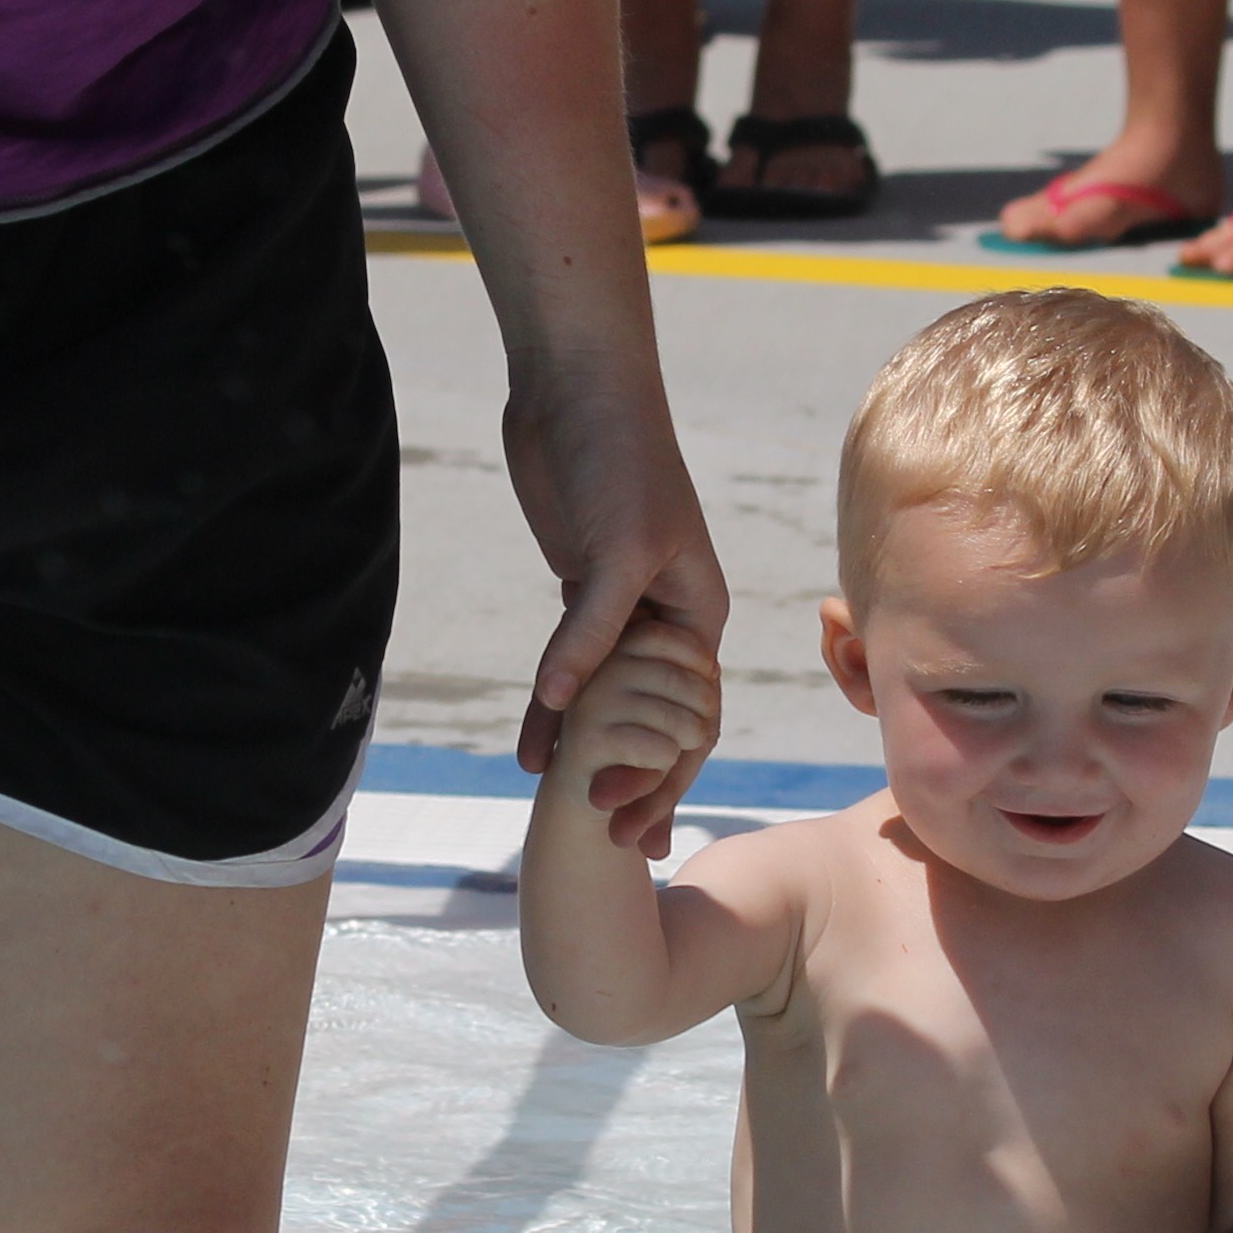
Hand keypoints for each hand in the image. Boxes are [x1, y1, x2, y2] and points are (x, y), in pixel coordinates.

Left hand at [501, 352, 728, 835]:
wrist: (575, 390)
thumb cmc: (619, 458)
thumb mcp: (621, 549)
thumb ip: (594, 630)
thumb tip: (563, 703)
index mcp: (699, 614)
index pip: (690, 717)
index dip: (664, 775)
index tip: (634, 825)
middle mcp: (670, 619)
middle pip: (656, 721)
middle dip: (638, 781)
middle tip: (612, 842)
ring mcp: (623, 607)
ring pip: (609, 699)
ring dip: (590, 753)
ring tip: (570, 815)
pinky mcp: (580, 590)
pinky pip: (569, 666)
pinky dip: (551, 707)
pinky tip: (533, 750)